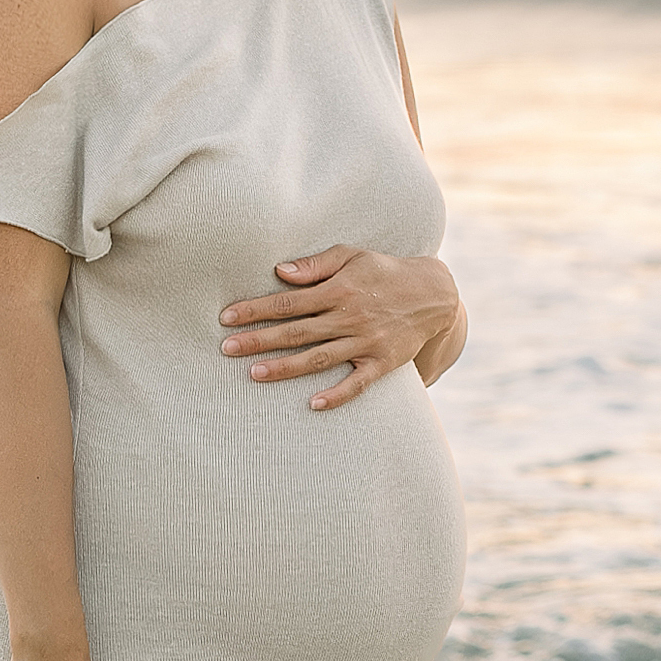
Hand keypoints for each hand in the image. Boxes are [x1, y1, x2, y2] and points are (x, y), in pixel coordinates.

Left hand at [220, 245, 461, 411]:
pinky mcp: (382, 363)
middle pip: (296, 331)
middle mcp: (350, 317)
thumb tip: (280, 272)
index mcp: (339, 289)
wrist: (434, 294)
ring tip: (254, 373)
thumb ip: (316, 265)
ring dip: (285, 367)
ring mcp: (366, 342)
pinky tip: (312, 405)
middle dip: (259, 339)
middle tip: (226, 348)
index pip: (288, 302)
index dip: (256, 309)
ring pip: (319, 358)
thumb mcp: (352, 256)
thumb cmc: (384, 271)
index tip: (227, 318)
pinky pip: (357, 383)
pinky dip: (336, 394)